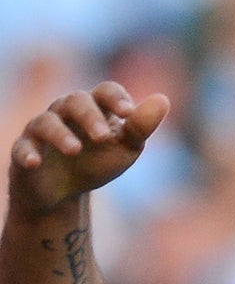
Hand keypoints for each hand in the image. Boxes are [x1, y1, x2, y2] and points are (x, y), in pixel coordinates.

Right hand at [9, 83, 168, 215]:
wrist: (65, 191)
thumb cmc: (98, 161)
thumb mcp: (125, 147)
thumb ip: (141, 127)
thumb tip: (163, 99)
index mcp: (95, 107)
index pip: (105, 91)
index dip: (115, 98)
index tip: (128, 112)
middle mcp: (66, 112)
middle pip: (75, 102)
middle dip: (90, 117)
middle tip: (103, 137)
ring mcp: (43, 129)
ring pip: (47, 123)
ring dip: (61, 135)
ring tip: (75, 150)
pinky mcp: (25, 150)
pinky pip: (22, 147)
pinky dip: (27, 153)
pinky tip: (35, 162)